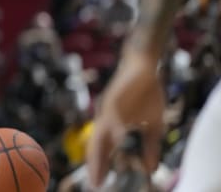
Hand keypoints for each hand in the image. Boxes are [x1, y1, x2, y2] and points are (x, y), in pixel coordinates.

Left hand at [85, 51, 164, 187]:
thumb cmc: (146, 94)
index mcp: (112, 125)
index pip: (104, 149)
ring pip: (101, 132)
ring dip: (100, 152)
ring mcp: (108, 107)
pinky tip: (116, 139)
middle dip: (95, 165)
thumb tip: (151, 169)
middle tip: (95, 183)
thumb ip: (150, 146)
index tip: (98, 183)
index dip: (100, 166)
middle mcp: (106, 118)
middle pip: (97, 145)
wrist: (143, 67)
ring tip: (98, 169)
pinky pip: (113, 114)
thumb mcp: (153, 125)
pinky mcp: (114, 96)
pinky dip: (114, 128)